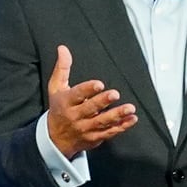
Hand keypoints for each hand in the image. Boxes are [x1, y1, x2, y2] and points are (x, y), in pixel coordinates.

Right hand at [46, 44, 136, 158]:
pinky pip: (109, 132)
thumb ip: (62, 68)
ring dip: (117, 115)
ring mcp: (85, 128)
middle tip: (115, 94)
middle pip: (90, 109)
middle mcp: (75, 116)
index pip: (76, 95)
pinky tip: (132, 119)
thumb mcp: (56, 88)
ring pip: (101, 122)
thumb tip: (63, 48)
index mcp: (65, 102)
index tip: (99, 84)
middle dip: (103, 101)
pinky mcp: (94, 137)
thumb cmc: (58, 108)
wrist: (55, 139)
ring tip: (130, 108)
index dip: (87, 89)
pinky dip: (122, 127)